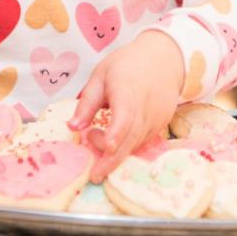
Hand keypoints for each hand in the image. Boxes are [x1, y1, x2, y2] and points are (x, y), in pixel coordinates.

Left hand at [67, 30, 184, 182]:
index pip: (124, 117)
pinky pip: (143, 141)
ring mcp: (156, 119)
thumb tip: (73, 127)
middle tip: (95, 176)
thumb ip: (87, 102)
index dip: (116, 134)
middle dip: (112, 160)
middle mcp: (145, 109)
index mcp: (128, 91)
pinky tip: (115, 147)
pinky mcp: (160, 125)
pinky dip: (128, 148)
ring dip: (118, 155)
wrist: (164, 59)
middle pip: (130, 139)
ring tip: (97, 155)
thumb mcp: (101, 75)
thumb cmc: (127, 65)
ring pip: (136, 144)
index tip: (106, 147)